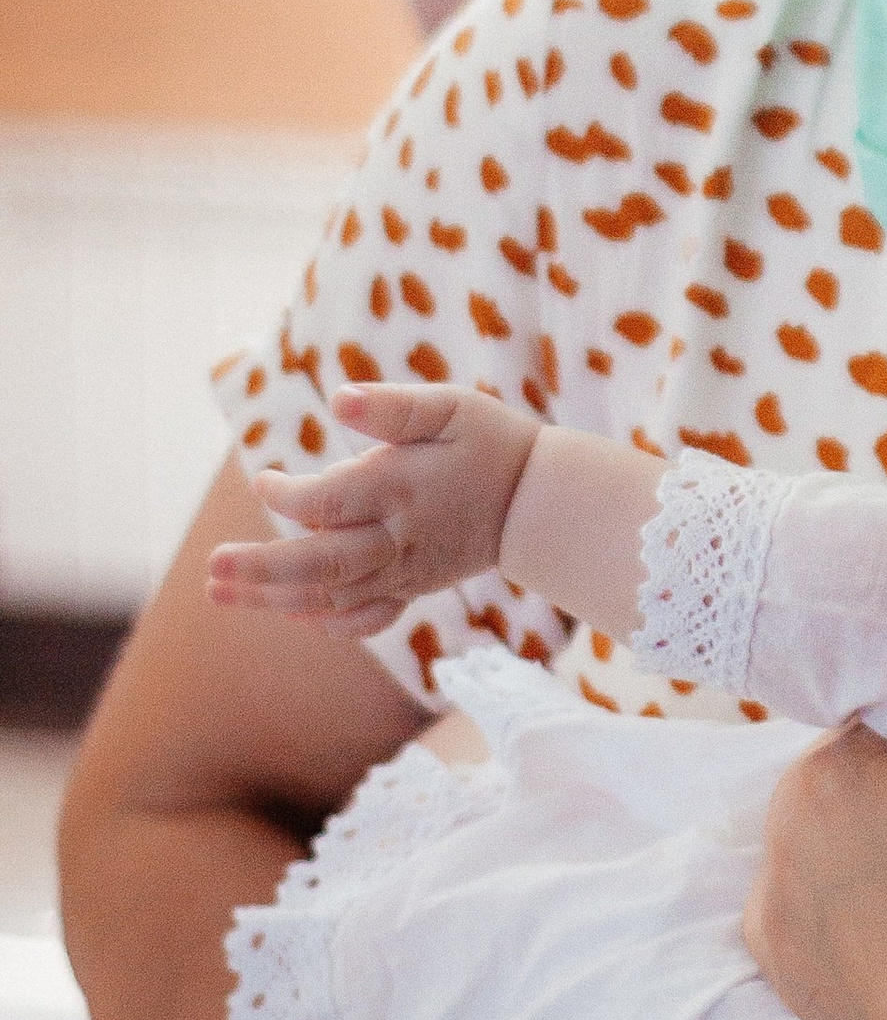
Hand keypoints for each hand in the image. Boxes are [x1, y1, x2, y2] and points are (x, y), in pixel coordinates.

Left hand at [208, 385, 538, 635]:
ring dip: (273, 597)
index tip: (264, 481)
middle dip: (261, 569)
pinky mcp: (411, 587)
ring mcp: (404, 569)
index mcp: (400, 488)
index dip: (287, 497)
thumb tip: (339, 399)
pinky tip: (291, 612)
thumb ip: (394, 406)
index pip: (328, 501)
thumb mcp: (451, 406)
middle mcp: (397, 538)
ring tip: (221, 592)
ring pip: (331, 595)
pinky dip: (327, 620)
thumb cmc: (490, 441)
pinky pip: (364, 616)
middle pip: (320, 563)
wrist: (541, 502)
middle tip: (211, 569)